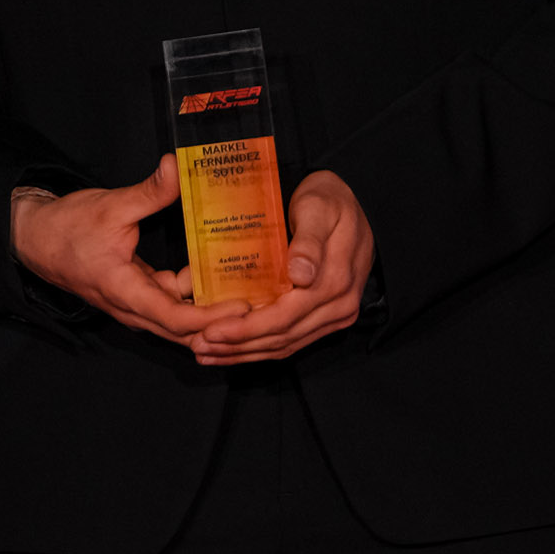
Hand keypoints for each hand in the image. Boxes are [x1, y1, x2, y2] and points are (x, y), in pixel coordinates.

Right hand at [10, 160, 235, 348]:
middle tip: (260, 311)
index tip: (244, 307)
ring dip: (210, 313)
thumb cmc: (67, 228)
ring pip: (179, 321)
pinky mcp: (137, 294)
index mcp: (125, 292)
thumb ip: (149, 191)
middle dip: (221, 325)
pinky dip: (194, 297)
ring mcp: (134, 304)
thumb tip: (177, 166)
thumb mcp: (110, 206)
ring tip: (248, 296)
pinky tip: (218, 276)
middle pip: (184, 331)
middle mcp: (132, 308)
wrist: (35, 239)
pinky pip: (171, 304)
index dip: (213, 317)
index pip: (176, 319)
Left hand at [184, 170, 376, 366]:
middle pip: (283, 338)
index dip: (248, 328)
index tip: (213, 330)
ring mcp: (336, 315)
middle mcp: (339, 306)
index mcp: (335, 282)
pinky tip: (233, 348)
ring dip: (245, 352)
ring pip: (286, 345)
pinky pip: (292, 340)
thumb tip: (301, 275)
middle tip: (200, 346)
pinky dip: (261, 347)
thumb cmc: (330, 201)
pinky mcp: (328, 318)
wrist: (355, 203)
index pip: (285, 316)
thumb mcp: (318, 209)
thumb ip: (309, 242)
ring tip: (208, 352)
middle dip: (238, 346)